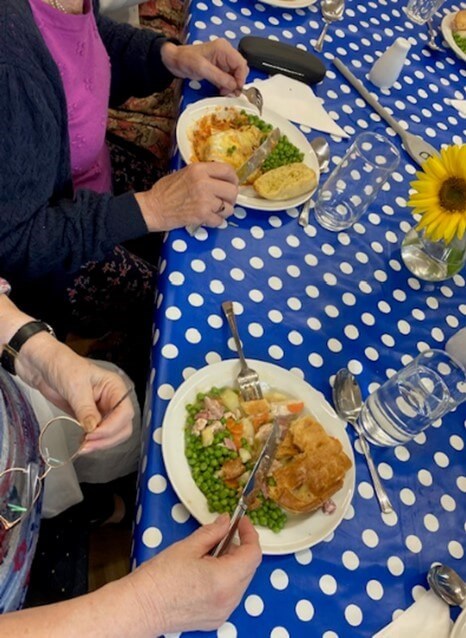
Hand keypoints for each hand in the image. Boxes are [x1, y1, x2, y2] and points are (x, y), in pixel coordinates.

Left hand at [15, 332, 133, 452]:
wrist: (45, 368)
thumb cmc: (63, 367)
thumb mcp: (75, 386)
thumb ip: (85, 408)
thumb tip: (93, 428)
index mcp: (115, 388)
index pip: (124, 412)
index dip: (112, 426)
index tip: (93, 434)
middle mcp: (113, 400)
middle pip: (123, 427)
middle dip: (107, 438)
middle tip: (87, 444)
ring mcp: (103, 411)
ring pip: (113, 434)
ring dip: (100, 443)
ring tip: (83, 446)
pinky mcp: (91, 419)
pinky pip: (99, 435)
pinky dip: (93, 443)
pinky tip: (81, 443)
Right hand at [130, 514, 261, 634]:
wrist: (140, 608)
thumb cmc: (160, 577)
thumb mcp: (187, 547)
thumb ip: (212, 532)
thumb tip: (225, 522)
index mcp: (225, 580)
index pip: (253, 554)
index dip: (250, 534)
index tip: (241, 523)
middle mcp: (229, 600)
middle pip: (249, 568)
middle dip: (240, 548)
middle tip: (223, 535)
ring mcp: (223, 612)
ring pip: (241, 582)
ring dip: (233, 564)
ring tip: (211, 554)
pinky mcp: (215, 619)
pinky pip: (231, 595)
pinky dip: (226, 580)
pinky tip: (207, 572)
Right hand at [135, 162, 238, 230]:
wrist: (154, 208)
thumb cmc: (166, 191)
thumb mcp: (185, 173)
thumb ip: (204, 174)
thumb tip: (222, 179)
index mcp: (199, 169)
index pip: (228, 171)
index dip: (233, 180)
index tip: (231, 185)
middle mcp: (204, 182)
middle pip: (232, 191)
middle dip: (230, 199)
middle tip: (223, 202)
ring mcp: (204, 199)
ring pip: (228, 208)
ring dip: (223, 212)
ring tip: (213, 211)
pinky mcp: (202, 215)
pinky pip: (220, 221)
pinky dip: (215, 222)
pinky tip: (206, 219)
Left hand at [161, 40, 248, 94]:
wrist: (174, 60)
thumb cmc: (185, 60)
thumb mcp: (202, 68)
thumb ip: (219, 77)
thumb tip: (234, 86)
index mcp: (224, 49)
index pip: (241, 64)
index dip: (241, 78)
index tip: (235, 90)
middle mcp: (226, 53)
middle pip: (240, 70)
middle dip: (236, 83)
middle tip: (229, 93)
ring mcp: (223, 61)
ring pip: (235, 75)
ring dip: (232, 86)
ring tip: (224, 93)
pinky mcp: (219, 68)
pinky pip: (229, 78)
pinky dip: (227, 86)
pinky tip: (221, 91)